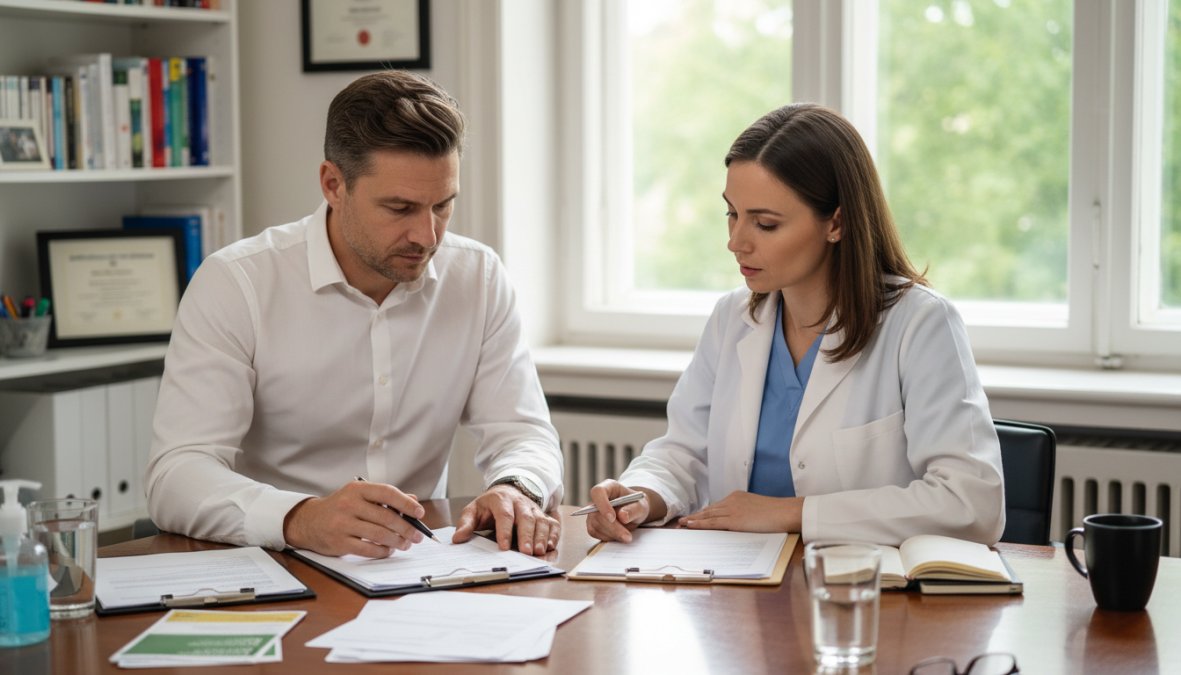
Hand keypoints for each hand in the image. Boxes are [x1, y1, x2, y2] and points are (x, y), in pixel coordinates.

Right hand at [282, 480, 425, 557]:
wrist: (308, 522)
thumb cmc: (340, 507)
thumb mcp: (359, 496)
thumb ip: (385, 498)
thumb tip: (412, 501)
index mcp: (357, 489)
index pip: (387, 493)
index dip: (406, 503)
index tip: (420, 512)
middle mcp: (349, 504)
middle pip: (386, 517)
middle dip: (406, 528)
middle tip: (417, 535)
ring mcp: (343, 524)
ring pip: (379, 535)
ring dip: (397, 541)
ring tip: (406, 544)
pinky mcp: (339, 542)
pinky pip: (368, 549)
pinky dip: (383, 551)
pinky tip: (389, 550)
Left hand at [452, 485, 559, 554]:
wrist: (507, 490)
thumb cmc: (489, 505)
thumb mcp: (473, 510)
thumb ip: (465, 524)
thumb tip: (457, 539)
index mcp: (501, 500)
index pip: (504, 514)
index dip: (505, 531)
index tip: (503, 546)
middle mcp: (520, 503)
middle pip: (526, 518)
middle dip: (527, 536)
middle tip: (526, 552)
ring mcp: (533, 508)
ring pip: (541, 521)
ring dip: (541, 537)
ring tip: (539, 552)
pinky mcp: (542, 514)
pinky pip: (552, 523)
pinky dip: (554, 534)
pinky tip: (551, 545)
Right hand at [584, 480, 663, 542]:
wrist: (633, 512)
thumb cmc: (636, 505)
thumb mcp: (641, 506)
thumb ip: (633, 509)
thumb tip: (622, 517)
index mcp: (609, 487)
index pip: (598, 492)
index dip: (603, 505)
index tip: (613, 518)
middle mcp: (597, 499)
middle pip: (596, 513)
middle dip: (612, 527)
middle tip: (627, 536)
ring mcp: (592, 512)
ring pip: (595, 525)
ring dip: (612, 534)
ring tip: (627, 536)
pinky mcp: (592, 524)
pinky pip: (595, 533)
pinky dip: (608, 537)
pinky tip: (619, 535)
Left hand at [679, 491, 801, 532]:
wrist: (785, 512)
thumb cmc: (776, 513)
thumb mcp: (757, 510)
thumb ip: (745, 513)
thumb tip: (738, 523)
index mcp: (737, 497)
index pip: (716, 506)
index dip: (703, 513)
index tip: (693, 517)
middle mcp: (732, 500)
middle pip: (709, 510)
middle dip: (695, 516)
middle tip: (681, 521)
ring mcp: (732, 510)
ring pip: (707, 515)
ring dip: (693, 520)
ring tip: (682, 524)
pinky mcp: (734, 520)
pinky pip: (712, 522)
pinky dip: (699, 524)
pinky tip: (690, 525)